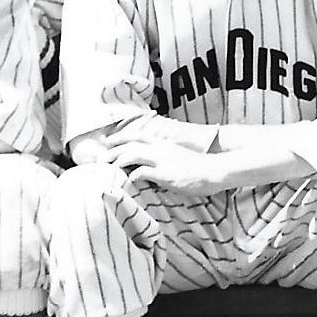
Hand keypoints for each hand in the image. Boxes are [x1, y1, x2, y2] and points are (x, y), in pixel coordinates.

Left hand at [107, 138, 234, 198]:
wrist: (216, 171)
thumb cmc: (202, 168)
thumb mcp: (182, 157)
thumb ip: (167, 158)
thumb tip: (155, 166)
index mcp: (165, 144)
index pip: (138, 136)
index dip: (121, 137)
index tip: (109, 140)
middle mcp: (162, 149)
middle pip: (131, 143)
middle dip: (113, 149)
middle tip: (100, 156)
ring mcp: (163, 160)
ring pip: (132, 154)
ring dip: (117, 160)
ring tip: (107, 167)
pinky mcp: (165, 173)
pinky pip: (141, 172)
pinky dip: (131, 175)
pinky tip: (127, 180)